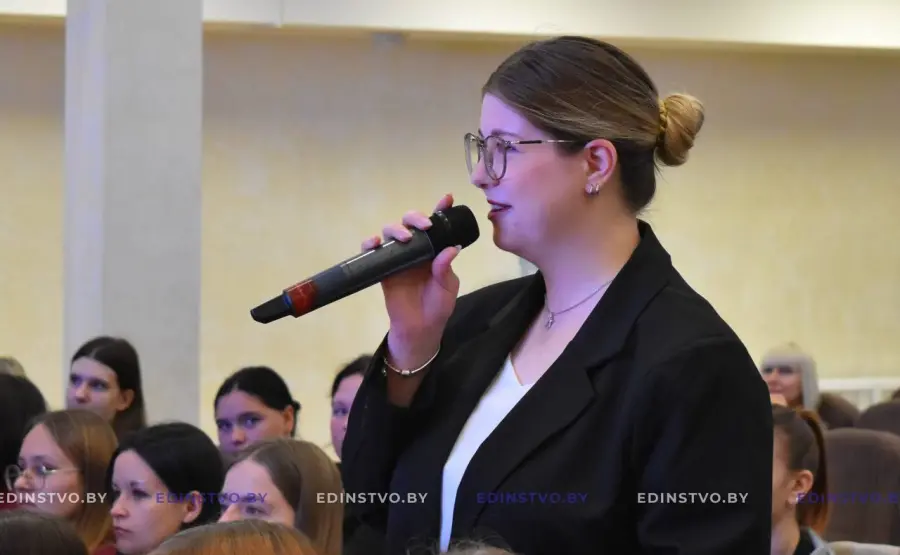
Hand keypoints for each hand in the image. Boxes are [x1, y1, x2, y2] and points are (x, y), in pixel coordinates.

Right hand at [361, 194, 460, 367]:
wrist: (420, 329)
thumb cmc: (437, 307)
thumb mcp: (447, 288)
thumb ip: (446, 269)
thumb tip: (450, 248)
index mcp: (434, 251)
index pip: (438, 226)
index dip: (441, 210)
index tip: (447, 198)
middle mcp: (416, 249)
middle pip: (410, 223)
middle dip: (416, 217)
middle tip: (425, 225)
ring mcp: (398, 257)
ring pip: (391, 233)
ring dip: (396, 229)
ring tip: (405, 238)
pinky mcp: (382, 268)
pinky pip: (373, 252)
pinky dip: (370, 244)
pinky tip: (374, 244)